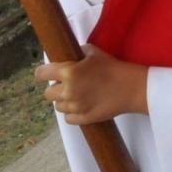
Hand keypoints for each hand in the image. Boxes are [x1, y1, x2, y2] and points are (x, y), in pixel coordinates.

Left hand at [33, 45, 149, 124]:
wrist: (130, 87)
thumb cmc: (112, 66)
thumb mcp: (92, 52)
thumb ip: (75, 53)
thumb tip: (66, 57)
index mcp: (68, 72)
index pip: (42, 73)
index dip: (43, 73)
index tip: (47, 73)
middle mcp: (68, 91)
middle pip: (48, 93)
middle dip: (55, 88)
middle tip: (67, 84)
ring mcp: (75, 107)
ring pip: (58, 106)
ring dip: (64, 100)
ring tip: (77, 95)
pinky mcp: (83, 119)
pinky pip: (67, 118)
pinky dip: (72, 113)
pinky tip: (81, 106)